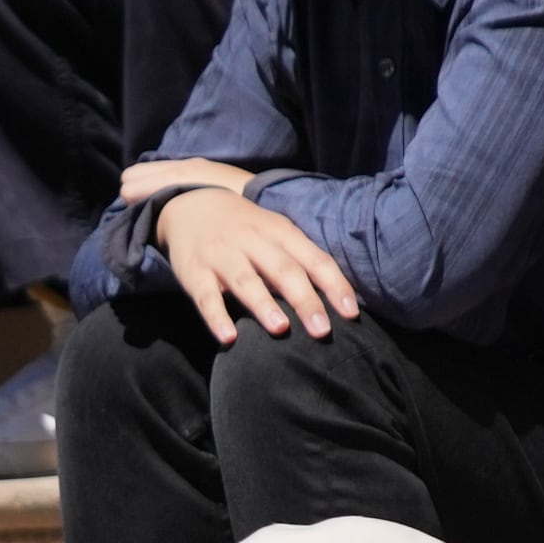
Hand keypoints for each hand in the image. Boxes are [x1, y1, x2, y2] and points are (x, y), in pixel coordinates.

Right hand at [155, 184, 361, 345]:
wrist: (192, 205)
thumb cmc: (246, 229)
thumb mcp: (276, 233)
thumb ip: (300, 260)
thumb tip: (334, 300)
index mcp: (281, 232)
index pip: (314, 259)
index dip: (334, 286)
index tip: (351, 313)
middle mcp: (253, 241)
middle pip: (284, 270)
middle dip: (304, 300)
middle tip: (322, 331)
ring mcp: (222, 256)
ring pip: (246, 281)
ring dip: (263, 304)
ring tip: (280, 329)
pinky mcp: (194, 272)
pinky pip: (205, 297)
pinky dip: (216, 317)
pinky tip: (228, 338)